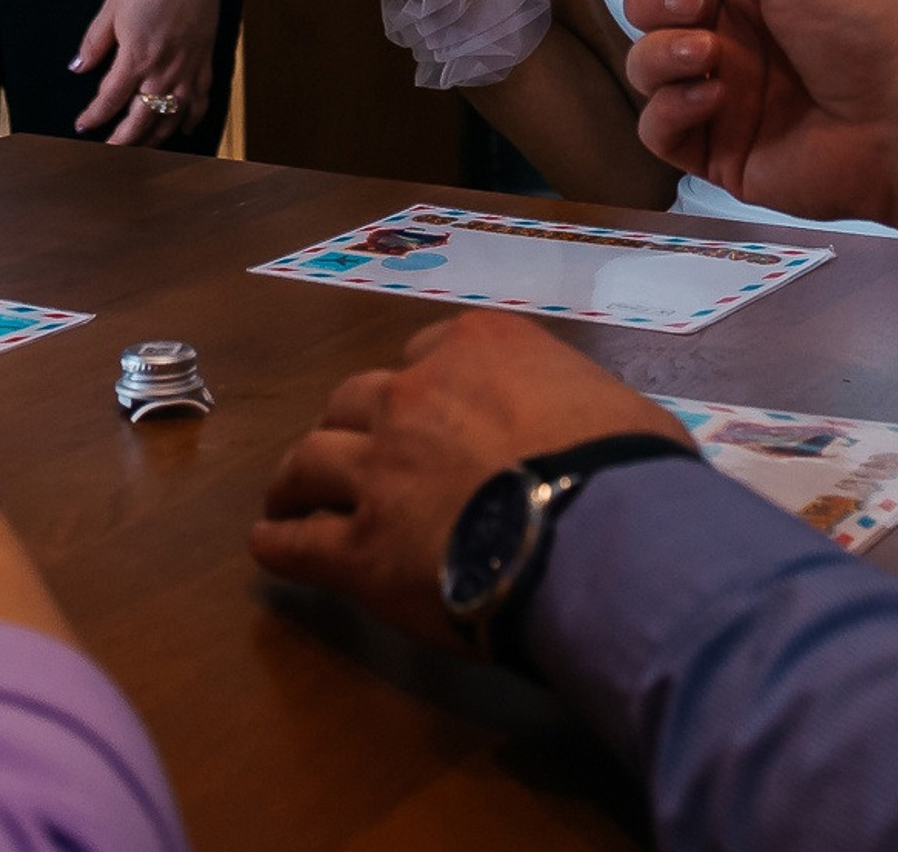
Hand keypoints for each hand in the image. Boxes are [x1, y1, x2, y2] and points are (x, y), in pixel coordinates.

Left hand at [73, 0, 221, 146]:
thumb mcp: (112, 7)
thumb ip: (94, 42)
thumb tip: (77, 68)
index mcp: (135, 58)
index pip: (109, 100)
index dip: (94, 117)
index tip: (83, 126)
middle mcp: (162, 72)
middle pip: (142, 119)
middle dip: (124, 140)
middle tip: (110, 151)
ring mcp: (187, 70)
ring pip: (172, 117)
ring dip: (155, 137)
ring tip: (141, 147)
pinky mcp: (205, 63)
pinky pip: (201, 100)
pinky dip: (192, 119)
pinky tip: (183, 130)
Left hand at [251, 310, 683, 642]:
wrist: (604, 534)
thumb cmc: (629, 469)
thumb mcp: (614, 405)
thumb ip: (575, 408)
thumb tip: (589, 436)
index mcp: (477, 347)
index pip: (423, 355)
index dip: (416, 388)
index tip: (417, 412)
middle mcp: (413, 394)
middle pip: (356, 399)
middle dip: (349, 424)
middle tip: (345, 452)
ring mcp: (378, 467)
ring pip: (311, 458)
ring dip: (296, 476)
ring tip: (285, 496)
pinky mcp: (361, 547)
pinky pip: (302, 541)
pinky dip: (280, 543)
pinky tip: (268, 549)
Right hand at [614, 0, 897, 236]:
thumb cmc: (864, 27)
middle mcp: (727, 32)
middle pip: (644, 5)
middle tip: (699, 7)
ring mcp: (719, 92)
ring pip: (643, 64)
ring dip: (662, 51)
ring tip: (710, 56)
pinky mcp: (715, 148)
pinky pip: (655, 128)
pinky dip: (670, 109)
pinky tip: (713, 99)